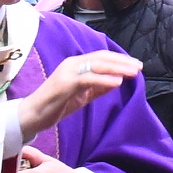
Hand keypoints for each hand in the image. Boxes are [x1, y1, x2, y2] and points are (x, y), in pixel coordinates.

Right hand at [17, 49, 140, 138]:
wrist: (33, 115)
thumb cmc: (57, 104)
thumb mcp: (83, 95)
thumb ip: (99, 88)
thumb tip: (118, 81)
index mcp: (76, 65)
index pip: (102, 57)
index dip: (120, 60)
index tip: (136, 65)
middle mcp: (72, 64)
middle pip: (102, 58)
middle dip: (123, 62)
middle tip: (139, 67)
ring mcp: (67, 72)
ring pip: (96, 65)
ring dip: (117, 68)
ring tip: (133, 73)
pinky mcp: (64, 83)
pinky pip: (88, 79)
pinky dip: (104, 79)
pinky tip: (118, 82)